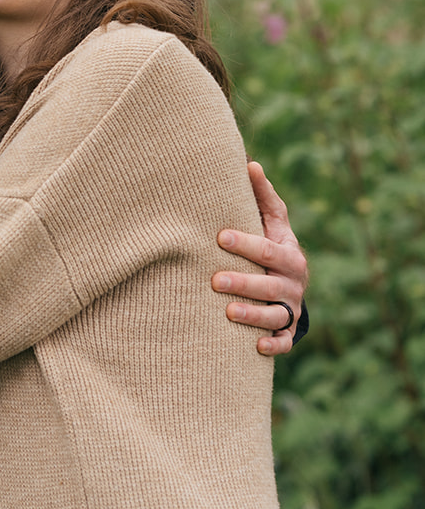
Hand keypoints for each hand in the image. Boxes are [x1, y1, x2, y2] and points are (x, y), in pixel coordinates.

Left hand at [214, 161, 308, 356]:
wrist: (292, 284)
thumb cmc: (272, 245)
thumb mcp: (273, 222)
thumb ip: (262, 197)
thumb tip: (249, 163)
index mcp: (289, 254)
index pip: (267, 249)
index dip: (246, 243)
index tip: (220, 237)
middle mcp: (293, 283)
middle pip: (270, 284)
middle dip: (244, 281)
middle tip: (215, 280)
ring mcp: (291, 308)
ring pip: (276, 314)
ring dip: (253, 314)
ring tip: (228, 312)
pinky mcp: (288, 332)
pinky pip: (284, 342)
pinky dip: (273, 344)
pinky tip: (254, 345)